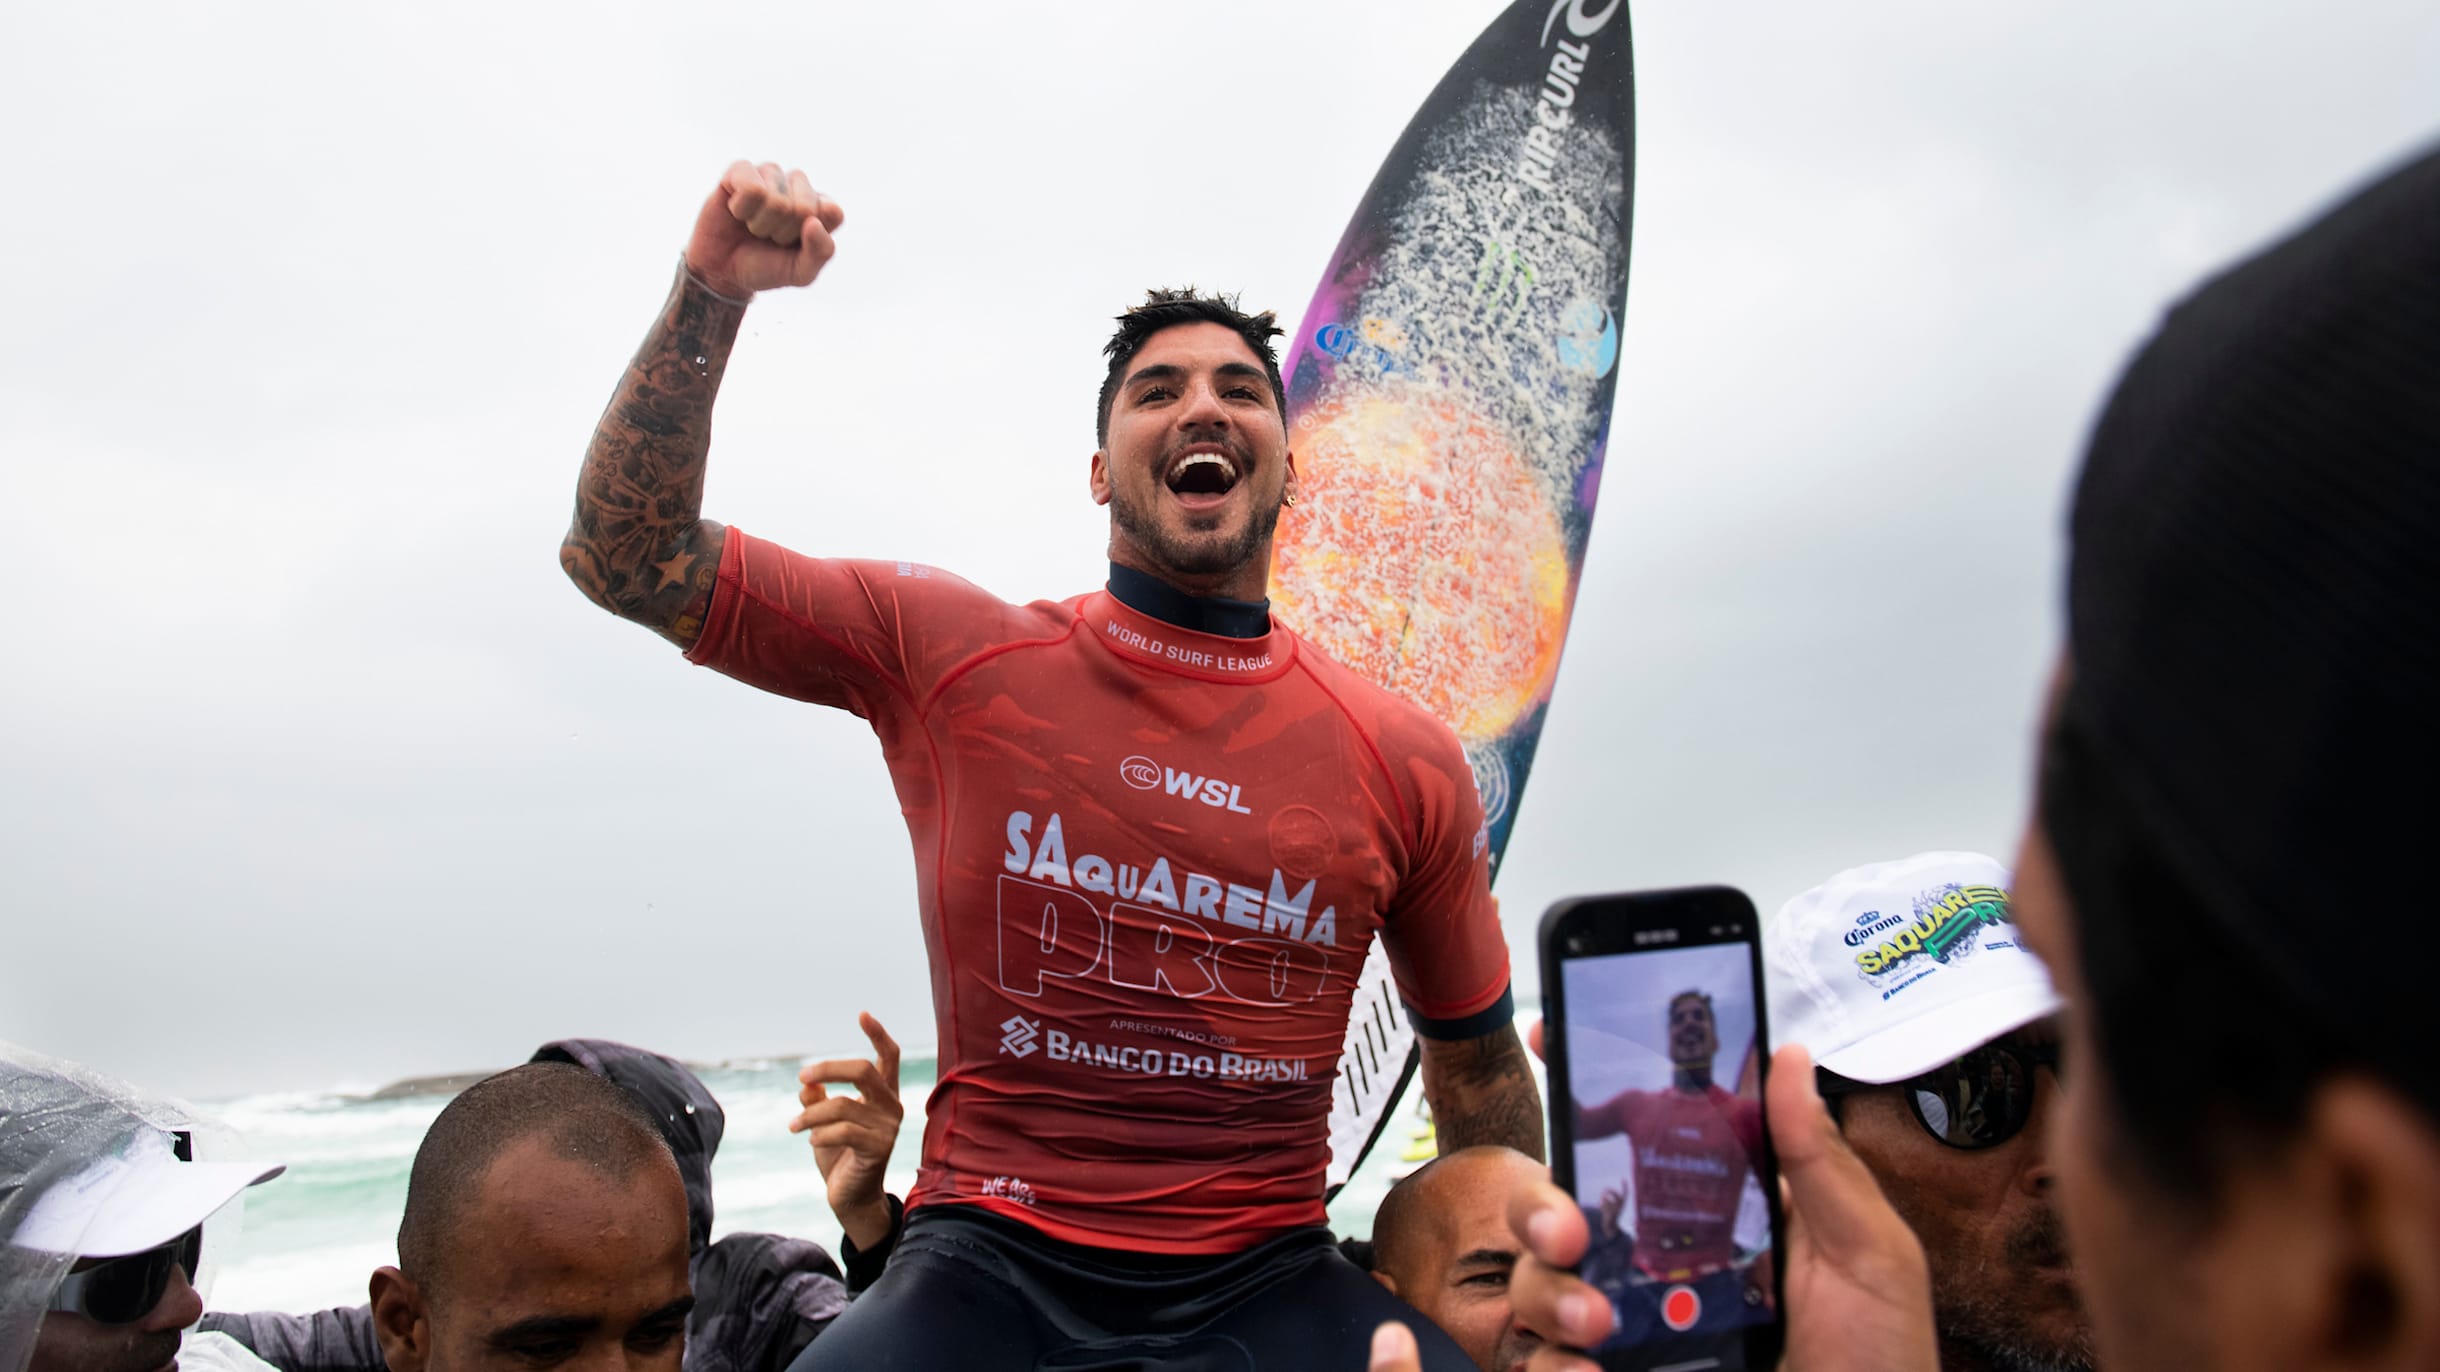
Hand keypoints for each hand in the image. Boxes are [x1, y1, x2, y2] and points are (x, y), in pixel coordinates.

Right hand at [683, 159, 846, 299]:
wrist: (723, 270)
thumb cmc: (766, 267)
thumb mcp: (800, 272)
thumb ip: (820, 252)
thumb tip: (812, 222)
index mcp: (821, 206)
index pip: (832, 212)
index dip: (810, 237)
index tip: (795, 245)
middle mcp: (798, 185)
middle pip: (803, 207)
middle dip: (783, 232)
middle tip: (770, 237)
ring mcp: (770, 174)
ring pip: (776, 199)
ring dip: (761, 224)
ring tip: (753, 226)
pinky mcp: (741, 170)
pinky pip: (751, 188)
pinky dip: (742, 209)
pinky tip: (737, 211)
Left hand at [790, 1011, 902, 1250]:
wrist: (850, 1197)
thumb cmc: (839, 1154)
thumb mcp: (824, 1122)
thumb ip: (818, 1100)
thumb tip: (807, 1083)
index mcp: (883, 1095)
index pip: (889, 1057)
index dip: (878, 1034)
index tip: (862, 1014)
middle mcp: (891, 1107)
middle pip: (864, 1071)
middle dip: (828, 1069)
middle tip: (802, 1076)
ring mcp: (887, 1128)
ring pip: (842, 1104)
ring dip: (810, 1115)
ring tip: (792, 1126)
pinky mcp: (878, 1148)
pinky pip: (842, 1131)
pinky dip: (819, 1134)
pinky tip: (811, 1141)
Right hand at [1468, 1023, 1936, 1371]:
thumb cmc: (1879, 1363)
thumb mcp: (1869, 1256)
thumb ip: (1819, 1163)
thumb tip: (1789, 1059)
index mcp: (1718, 1212)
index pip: (1637, 1138)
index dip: (1588, 1088)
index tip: (1557, 1036)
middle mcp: (1661, 1262)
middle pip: (1558, 1207)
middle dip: (1540, 1208)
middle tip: (1571, 1234)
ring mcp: (1633, 1325)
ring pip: (1536, 1282)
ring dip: (1548, 1292)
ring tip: (1596, 1322)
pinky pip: (1542, 1363)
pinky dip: (1550, 1363)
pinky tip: (1588, 1368)